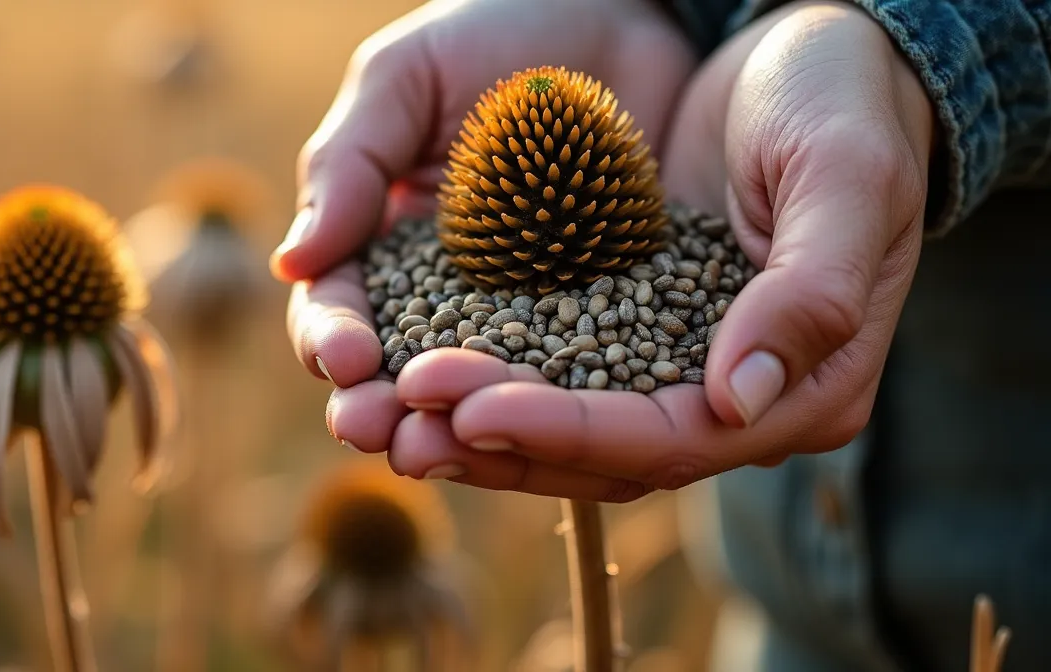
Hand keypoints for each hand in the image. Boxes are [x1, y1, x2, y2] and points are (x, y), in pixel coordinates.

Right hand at [278, 0, 697, 389]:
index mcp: (386, 245)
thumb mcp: (405, 79)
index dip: (332, 337)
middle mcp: (450, 295)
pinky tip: (548, 428)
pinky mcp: (609, 316)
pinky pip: (580, 371)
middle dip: (380, 405)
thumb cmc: (495, 33)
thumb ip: (349, 164)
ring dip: (455, 427)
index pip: (341, 307)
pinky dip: (557, 406)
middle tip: (377, 431)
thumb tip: (291, 264)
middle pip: (400, 370)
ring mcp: (528, 312)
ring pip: (483, 389)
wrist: (622, 13)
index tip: (345, 359)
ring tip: (442, 449)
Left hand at [382, 0, 934, 498]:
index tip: (475, 412)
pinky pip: (551, 374)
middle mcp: (738, 398)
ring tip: (391, 411)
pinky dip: (489, 378)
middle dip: (501, 440)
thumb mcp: (845, 176)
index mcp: (807, 385)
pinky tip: (418, 369)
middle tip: (402, 423)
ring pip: (568, 428)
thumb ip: (809, 291)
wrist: (814, 56)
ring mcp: (681, 369)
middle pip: (605, 453)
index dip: (570, 433)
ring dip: (478, 427)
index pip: (673, 439)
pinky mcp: (631, 331)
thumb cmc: (846, 103)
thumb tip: (738, 402)